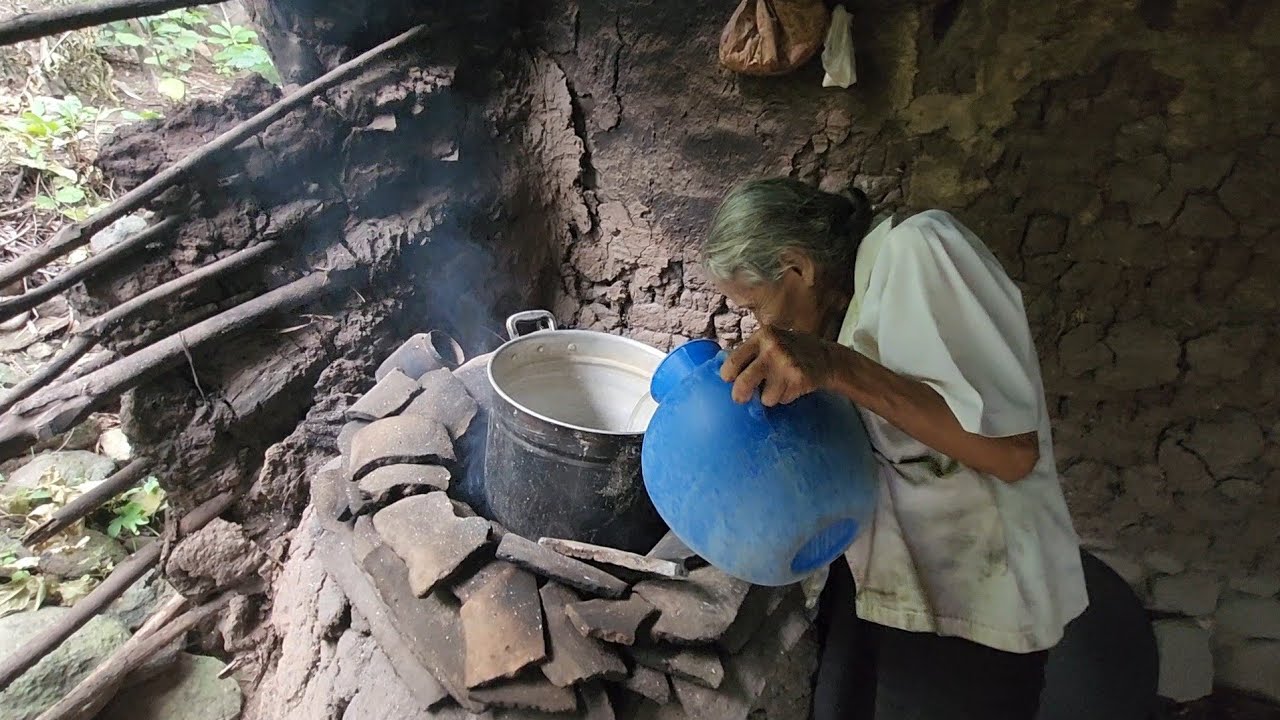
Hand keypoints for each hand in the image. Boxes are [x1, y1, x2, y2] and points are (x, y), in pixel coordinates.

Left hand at [720, 325, 837, 406]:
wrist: (825, 357)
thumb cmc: (789, 351)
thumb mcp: (769, 341)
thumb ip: (749, 352)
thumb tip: (720, 371)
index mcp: (761, 336)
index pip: (732, 361)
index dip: (727, 375)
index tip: (729, 379)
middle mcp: (772, 348)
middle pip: (743, 383)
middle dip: (740, 395)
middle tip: (741, 397)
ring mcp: (786, 365)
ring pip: (764, 398)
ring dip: (768, 397)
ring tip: (778, 385)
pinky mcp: (799, 379)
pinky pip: (781, 400)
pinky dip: (784, 397)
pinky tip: (791, 386)